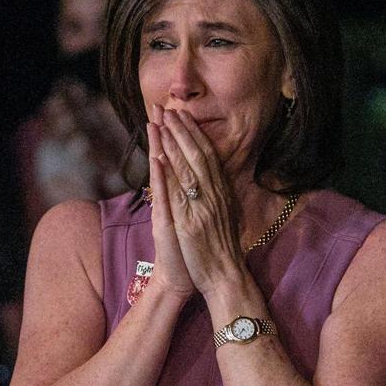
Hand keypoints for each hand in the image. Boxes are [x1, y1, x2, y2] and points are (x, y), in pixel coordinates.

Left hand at [152, 106, 243, 295]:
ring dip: (173, 144)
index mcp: (222, 193)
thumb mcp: (226, 216)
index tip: (184, 115)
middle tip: (169, 108)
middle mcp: (213, 196)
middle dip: (182, 130)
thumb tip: (214, 177)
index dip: (195, 133)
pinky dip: (167, 175)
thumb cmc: (222, 249)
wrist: (224, 277)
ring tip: (160, 123)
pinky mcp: (188, 224)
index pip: (209, 156)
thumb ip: (219, 196)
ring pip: (187, 169)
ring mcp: (201, 209)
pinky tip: (158, 157)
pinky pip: (176, 195)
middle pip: (198, 156)